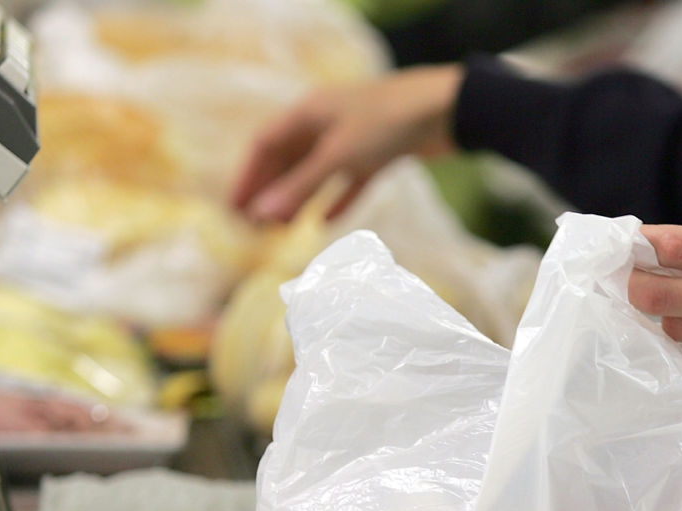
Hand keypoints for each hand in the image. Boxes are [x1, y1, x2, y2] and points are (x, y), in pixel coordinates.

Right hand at [230, 64, 464, 222]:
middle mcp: (327, 121)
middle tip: (254, 228)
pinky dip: (337, 200)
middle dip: (271, 192)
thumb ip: (300, 186)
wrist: (448, 109)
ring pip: (317, 171)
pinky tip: (326, 223)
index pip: (265, 144)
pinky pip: (350, 180)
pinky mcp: (380, 153)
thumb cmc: (388, 122)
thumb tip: (261, 215)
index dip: (248, 177)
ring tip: (283, 229)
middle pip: (288, 159)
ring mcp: (354, 137)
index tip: (234, 210)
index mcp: (308, 111)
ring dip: (299, 199)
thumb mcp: (339, 155)